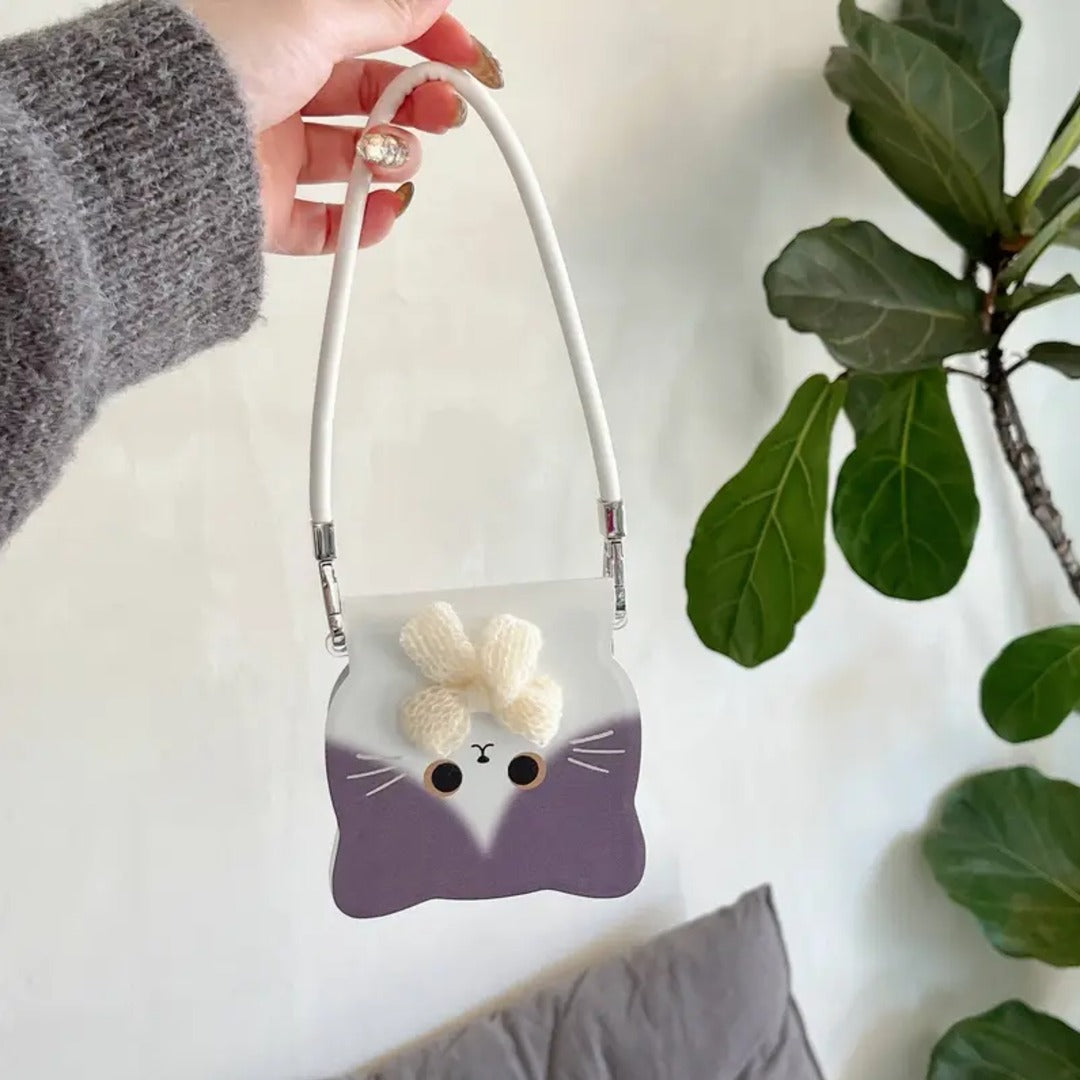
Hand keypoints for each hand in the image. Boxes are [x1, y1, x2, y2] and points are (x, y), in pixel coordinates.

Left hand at [187, 0, 502, 254]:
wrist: (159, 145)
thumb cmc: (218, 61)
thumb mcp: (314, 13)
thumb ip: (382, 7)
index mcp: (280, 30)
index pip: (368, 28)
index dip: (422, 38)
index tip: (463, 55)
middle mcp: (275, 86)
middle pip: (367, 95)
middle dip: (416, 102)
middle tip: (447, 110)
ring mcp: (271, 151)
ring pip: (353, 160)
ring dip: (391, 158)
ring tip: (391, 157)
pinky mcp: (265, 211)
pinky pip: (326, 223)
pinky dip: (362, 222)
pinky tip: (381, 210)